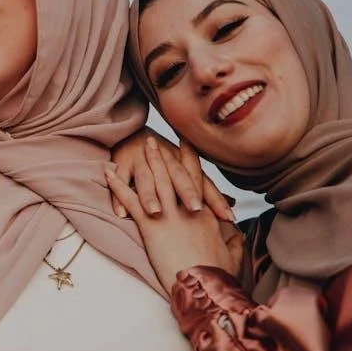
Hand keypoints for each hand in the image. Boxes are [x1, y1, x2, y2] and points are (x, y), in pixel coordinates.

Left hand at [105, 137, 242, 292]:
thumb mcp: (232, 256)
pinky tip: (108, 173)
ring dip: (146, 162)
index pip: (197, 180)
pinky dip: (118, 186)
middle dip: (164, 155)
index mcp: (206, 215)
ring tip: (139, 145)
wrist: (206, 288)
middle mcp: (187, 209)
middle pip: (174, 175)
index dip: (190, 160)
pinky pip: (131, 201)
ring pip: (156, 181)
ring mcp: (169, 216)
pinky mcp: (151, 227)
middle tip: (155, 139)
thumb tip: (237, 234)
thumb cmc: (218, 276)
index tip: (186, 143)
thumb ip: (234, 241)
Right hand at [110, 127, 234, 221]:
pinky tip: (121, 213)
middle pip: (177, 177)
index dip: (215, 199)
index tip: (229, 217)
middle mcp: (165, 160)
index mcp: (183, 165)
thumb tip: (232, 205)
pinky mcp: (122, 164)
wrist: (132, 132)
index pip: (203, 183)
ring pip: (146, 179)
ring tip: (155, 212)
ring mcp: (142, 161)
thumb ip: (206, 190)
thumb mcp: (185, 172)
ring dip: (150, 195)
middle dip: (186, 192)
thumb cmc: (162, 160)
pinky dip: (119, 195)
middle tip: (195, 210)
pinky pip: (120, 180)